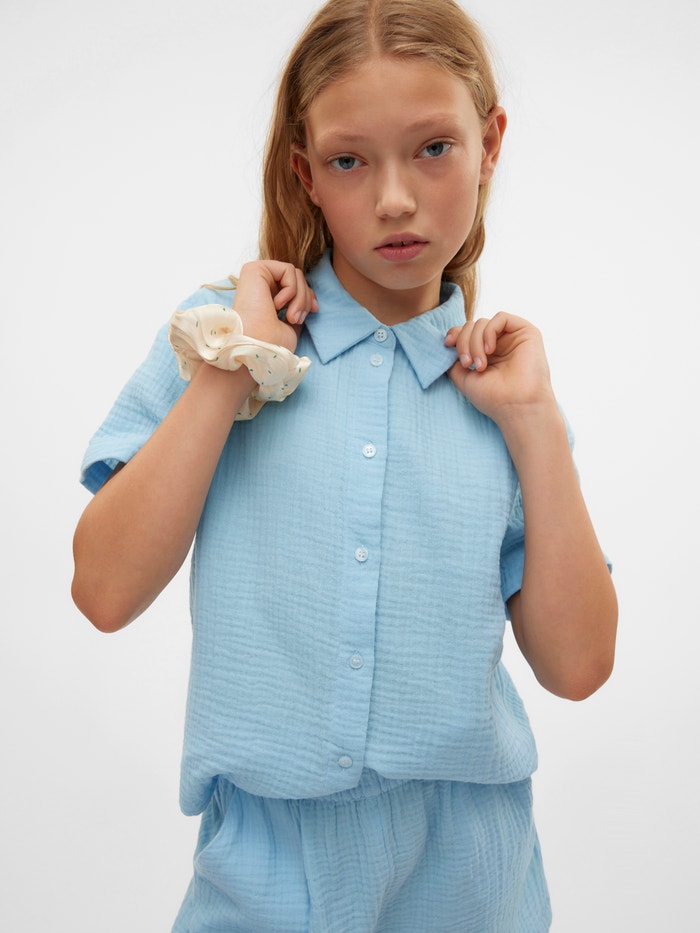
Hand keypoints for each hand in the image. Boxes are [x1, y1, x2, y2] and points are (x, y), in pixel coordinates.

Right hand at [233, 260, 317, 351]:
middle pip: (297, 279)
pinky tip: (277, 305)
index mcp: (265, 298)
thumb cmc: (271, 344)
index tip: (315, 310)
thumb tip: (309, 302)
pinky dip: (291, 289)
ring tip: (291, 317)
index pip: (294, 287)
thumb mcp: (291, 328)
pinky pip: (288, 270)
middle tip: (297, 320)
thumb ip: (297, 311)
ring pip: (295, 274)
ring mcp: (255, 276)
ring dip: (300, 297)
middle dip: (305, 299)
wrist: (255, 349)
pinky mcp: (254, 269)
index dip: (308, 296)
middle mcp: (259, 286)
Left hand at [445, 312, 555, 426]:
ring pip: (483, 322)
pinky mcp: (526, 332)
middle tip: (467, 364)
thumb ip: (453, 361)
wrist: (517, 406)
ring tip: (480, 365)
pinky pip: (501, 317)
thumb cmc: (493, 397)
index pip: (467, 332)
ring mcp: (513, 337)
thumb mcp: (464, 378)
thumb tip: (448, 344)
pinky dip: (489, 332)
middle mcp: (500, 344)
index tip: (447, 345)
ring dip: (474, 342)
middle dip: (464, 342)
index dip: (455, 334)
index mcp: (487, 354)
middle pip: (472, 326)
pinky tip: (490, 350)